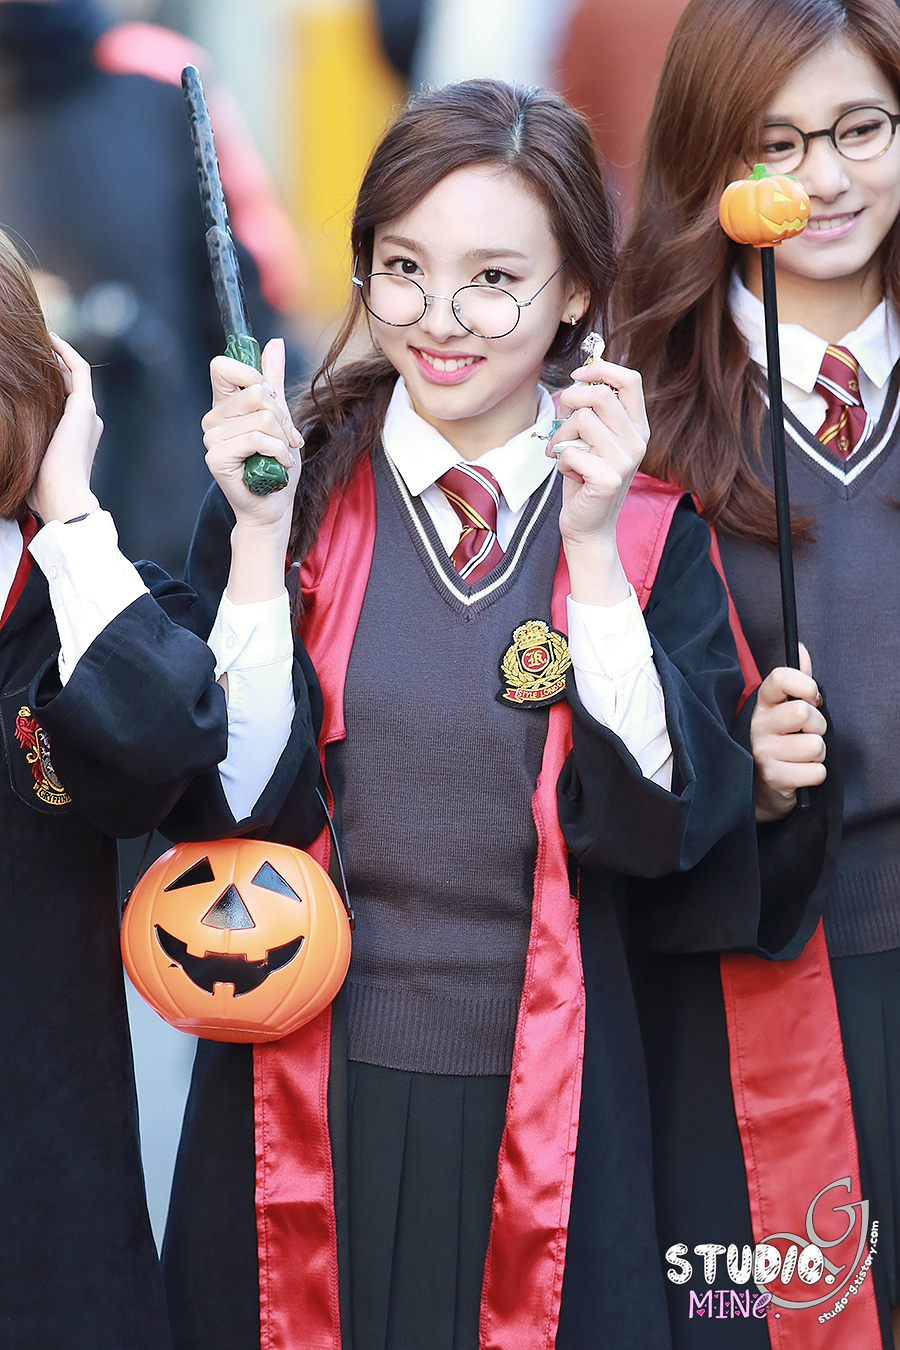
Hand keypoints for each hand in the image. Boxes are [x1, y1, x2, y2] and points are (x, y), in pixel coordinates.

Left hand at [28, 334, 101, 522]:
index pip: (65, 401)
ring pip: (75, 375)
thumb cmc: (44, 490)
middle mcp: (87, 422)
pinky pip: (79, 370)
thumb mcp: (32, 464)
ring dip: (60, 354)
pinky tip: (51, 341)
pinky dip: (67, 353)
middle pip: (70, 385)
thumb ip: (27, 451)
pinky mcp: (85, 407)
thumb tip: (4, 447)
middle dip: (55, 366)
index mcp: (77, 436)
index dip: (51, 383)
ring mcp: (88, 413)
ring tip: (43, 339)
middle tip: (36, 347)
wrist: (62, 495)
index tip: (32, 371)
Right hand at [202, 337, 301, 532]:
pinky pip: (257, 438)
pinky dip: (278, 451)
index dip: (252, 374)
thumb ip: (273, 380)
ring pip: (262, 417)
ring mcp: (212, 438)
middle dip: (283, 417)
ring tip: (281, 455)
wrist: (274, 505)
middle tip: (285, 439)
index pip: (223, 366)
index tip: (272, 398)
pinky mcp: (216, 457)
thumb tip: (274, 343)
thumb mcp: (281, 417)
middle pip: (258, 393)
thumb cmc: (277, 464)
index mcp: (224, 404)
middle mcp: (213, 418)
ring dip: (283, 438)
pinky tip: (279, 464)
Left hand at [550, 358, 649, 605]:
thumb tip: (576, 380)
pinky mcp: (608, 479)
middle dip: (569, 402)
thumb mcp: (590, 438)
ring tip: (562, 453)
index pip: (630, 379)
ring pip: (582, 420)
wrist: (588, 525)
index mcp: (637, 426)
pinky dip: (560, 461)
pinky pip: (571, 452)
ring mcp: (626, 460)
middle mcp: (637, 441)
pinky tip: (569, 474)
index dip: (601, 368)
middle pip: (600, 394)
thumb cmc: (585, 478)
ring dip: (561, 436)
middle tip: (560, 424)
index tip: (576, 376)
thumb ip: (588, 410)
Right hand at [751, 644, 826, 821]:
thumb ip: (795, 681)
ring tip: (802, 757)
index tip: (812, 697)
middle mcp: (758, 725)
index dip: (806, 685)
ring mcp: (763, 752)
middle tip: (807, 734)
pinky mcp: (774, 778)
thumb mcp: (781, 710)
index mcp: (761, 704)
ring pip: (815, 745)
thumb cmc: (777, 743)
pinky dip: (816, 774)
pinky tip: (799, 773)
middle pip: (804, 712)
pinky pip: (817, 771)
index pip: (781, 678)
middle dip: (818, 726)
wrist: (758, 788)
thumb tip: (801, 649)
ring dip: (817, 753)